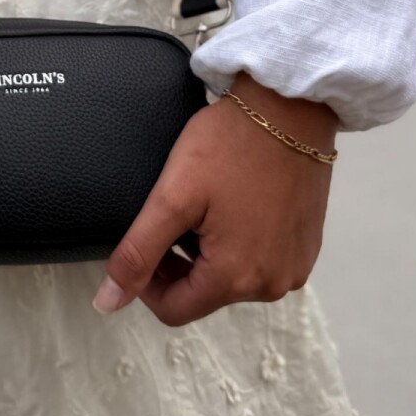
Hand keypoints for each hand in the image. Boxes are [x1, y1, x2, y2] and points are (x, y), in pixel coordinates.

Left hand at [92, 73, 337, 325]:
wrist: (289, 106)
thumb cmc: (229, 145)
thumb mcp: (173, 197)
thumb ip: (138, 253)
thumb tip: (108, 303)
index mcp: (237, 279)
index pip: (174, 310)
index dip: (147, 281)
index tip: (143, 240)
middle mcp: (273, 284)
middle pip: (204, 294)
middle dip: (179, 264)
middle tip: (171, 215)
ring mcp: (296, 265)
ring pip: (232, 278)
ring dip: (208, 253)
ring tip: (203, 206)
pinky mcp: (308, 245)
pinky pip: (261, 260)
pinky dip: (239, 242)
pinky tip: (232, 204)